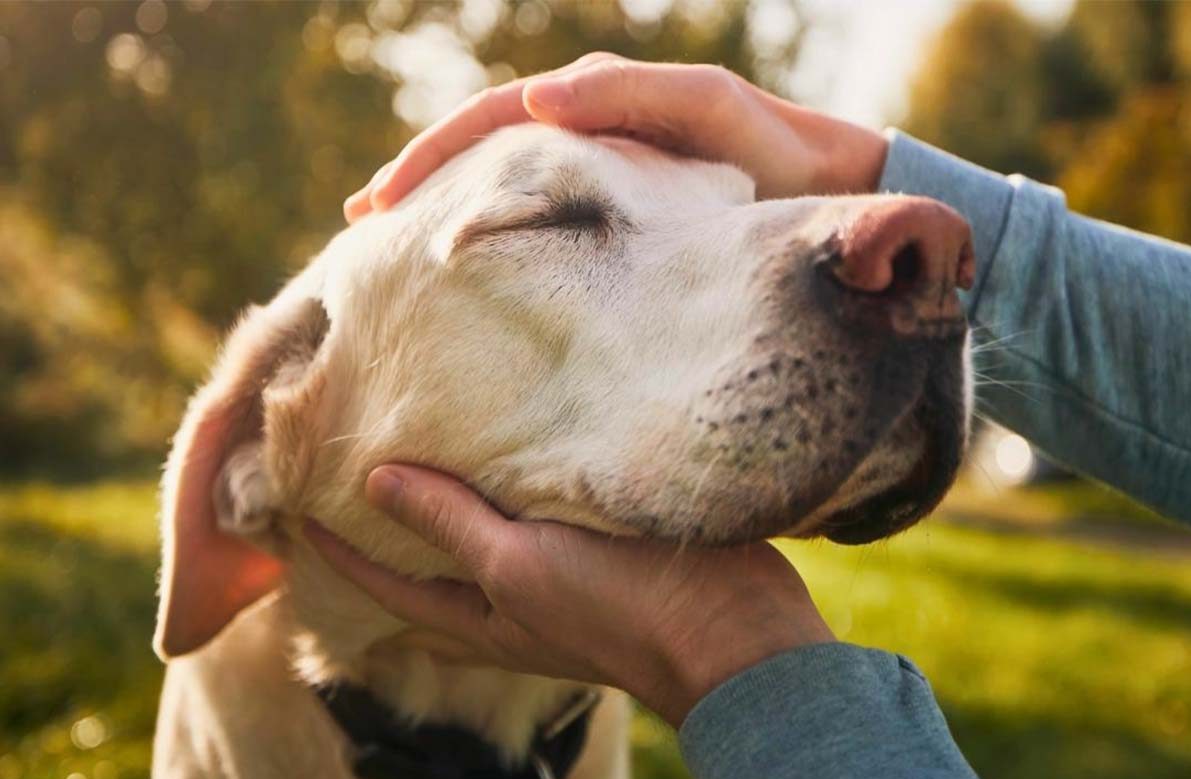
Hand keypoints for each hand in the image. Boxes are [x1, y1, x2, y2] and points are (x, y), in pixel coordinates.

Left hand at [304, 464, 835, 726]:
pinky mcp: (599, 547)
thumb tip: (375, 483)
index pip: (386, 585)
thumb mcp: (519, 565)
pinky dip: (512, 485)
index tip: (295, 507)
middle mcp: (510, 602)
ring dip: (451, 504)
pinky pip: (538, 513)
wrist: (731, 629)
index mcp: (481, 617)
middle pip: (431, 568)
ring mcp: (557, 577)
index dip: (338, 551)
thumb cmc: (617, 608)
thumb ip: (451, 524)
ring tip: (422, 454)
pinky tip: (512, 447)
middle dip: (390, 533)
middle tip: (351, 481)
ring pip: (484, 538)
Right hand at [344, 54, 887, 220]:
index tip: (379, 204)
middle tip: (358, 226)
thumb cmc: (772, 150)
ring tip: (391, 244)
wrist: (825, 188)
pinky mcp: (615, 211)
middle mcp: (585, 129)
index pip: (490, 122)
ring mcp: (597, 169)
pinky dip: (493, 229)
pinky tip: (467, 262)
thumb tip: (538, 103)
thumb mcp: (709, 111)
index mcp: (594, 101)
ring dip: (444, 206)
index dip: (430, 158)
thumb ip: (633, 98)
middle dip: (416, 181)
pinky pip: (538, 213)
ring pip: (501, 183)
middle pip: (479, 149)